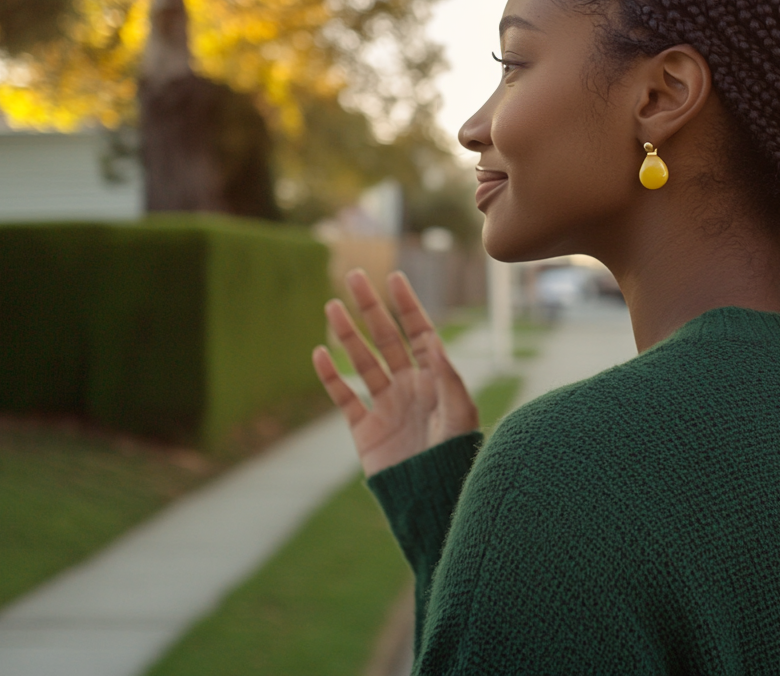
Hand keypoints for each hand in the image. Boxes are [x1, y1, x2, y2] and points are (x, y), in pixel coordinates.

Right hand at [312, 269, 478, 476]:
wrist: (433, 501)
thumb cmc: (456, 458)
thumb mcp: (459, 415)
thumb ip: (447, 378)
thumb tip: (434, 343)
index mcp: (435, 379)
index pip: (418, 332)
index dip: (406, 305)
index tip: (393, 278)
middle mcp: (409, 386)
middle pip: (386, 338)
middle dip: (371, 308)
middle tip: (354, 277)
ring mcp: (386, 406)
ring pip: (362, 361)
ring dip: (347, 333)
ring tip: (332, 305)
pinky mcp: (365, 430)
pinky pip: (344, 397)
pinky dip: (331, 376)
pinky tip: (320, 352)